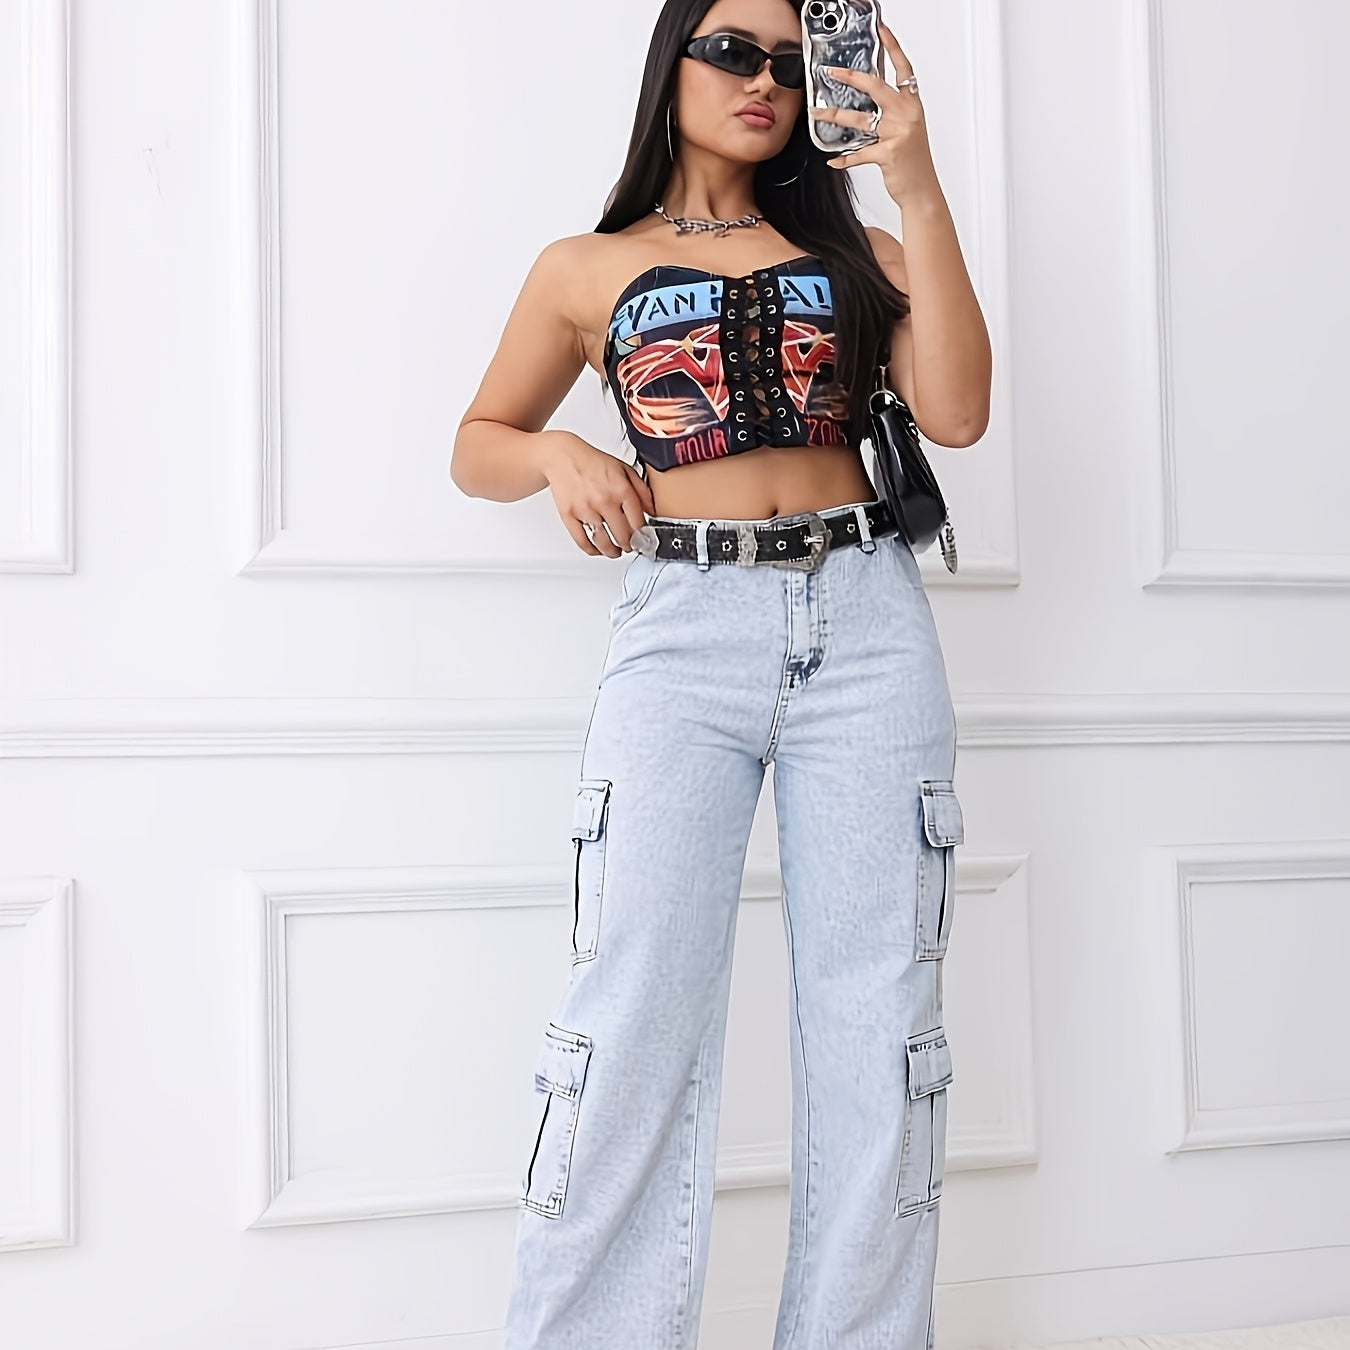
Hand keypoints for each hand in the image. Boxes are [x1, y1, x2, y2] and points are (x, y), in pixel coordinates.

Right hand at [537, 431, 654, 557]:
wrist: (564, 456)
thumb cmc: (593, 462)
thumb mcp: (625, 469)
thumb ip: (642, 490)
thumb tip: (653, 511)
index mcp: (621, 490)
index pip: (638, 522)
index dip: (643, 535)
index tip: (644, 540)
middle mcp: (604, 501)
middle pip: (623, 536)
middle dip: (630, 546)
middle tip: (631, 547)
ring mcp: (586, 510)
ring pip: (603, 543)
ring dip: (613, 552)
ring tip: (616, 552)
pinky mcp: (569, 515)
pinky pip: (582, 541)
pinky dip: (592, 550)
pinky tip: (597, 550)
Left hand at [810, 17, 938, 203]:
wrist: (922, 189)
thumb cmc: (913, 161)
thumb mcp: (907, 129)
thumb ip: (890, 112)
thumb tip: (865, 102)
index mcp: (912, 104)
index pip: (903, 69)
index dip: (893, 47)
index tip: (882, 30)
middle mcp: (906, 114)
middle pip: (875, 86)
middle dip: (850, 77)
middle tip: (831, 72)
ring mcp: (898, 133)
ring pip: (860, 119)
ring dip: (834, 115)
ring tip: (818, 113)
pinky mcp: (888, 153)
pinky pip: (860, 153)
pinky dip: (844, 158)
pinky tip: (834, 159)